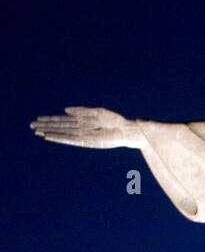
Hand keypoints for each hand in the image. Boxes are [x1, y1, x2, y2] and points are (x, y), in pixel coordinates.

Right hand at [29, 106, 145, 148]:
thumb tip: (65, 110)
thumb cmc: (114, 120)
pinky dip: (61, 138)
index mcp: (82, 120)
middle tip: (31, 126)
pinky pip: (71, 139)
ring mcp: (83, 135)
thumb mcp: (97, 112)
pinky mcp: (87, 141)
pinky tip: (51, 137)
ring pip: (62, 133)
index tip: (38, 119)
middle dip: (46, 126)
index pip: (63, 120)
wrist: (125, 130)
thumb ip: (81, 111)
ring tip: (37, 131)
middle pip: (59, 126)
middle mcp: (80, 128)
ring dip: (49, 132)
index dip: (50, 120)